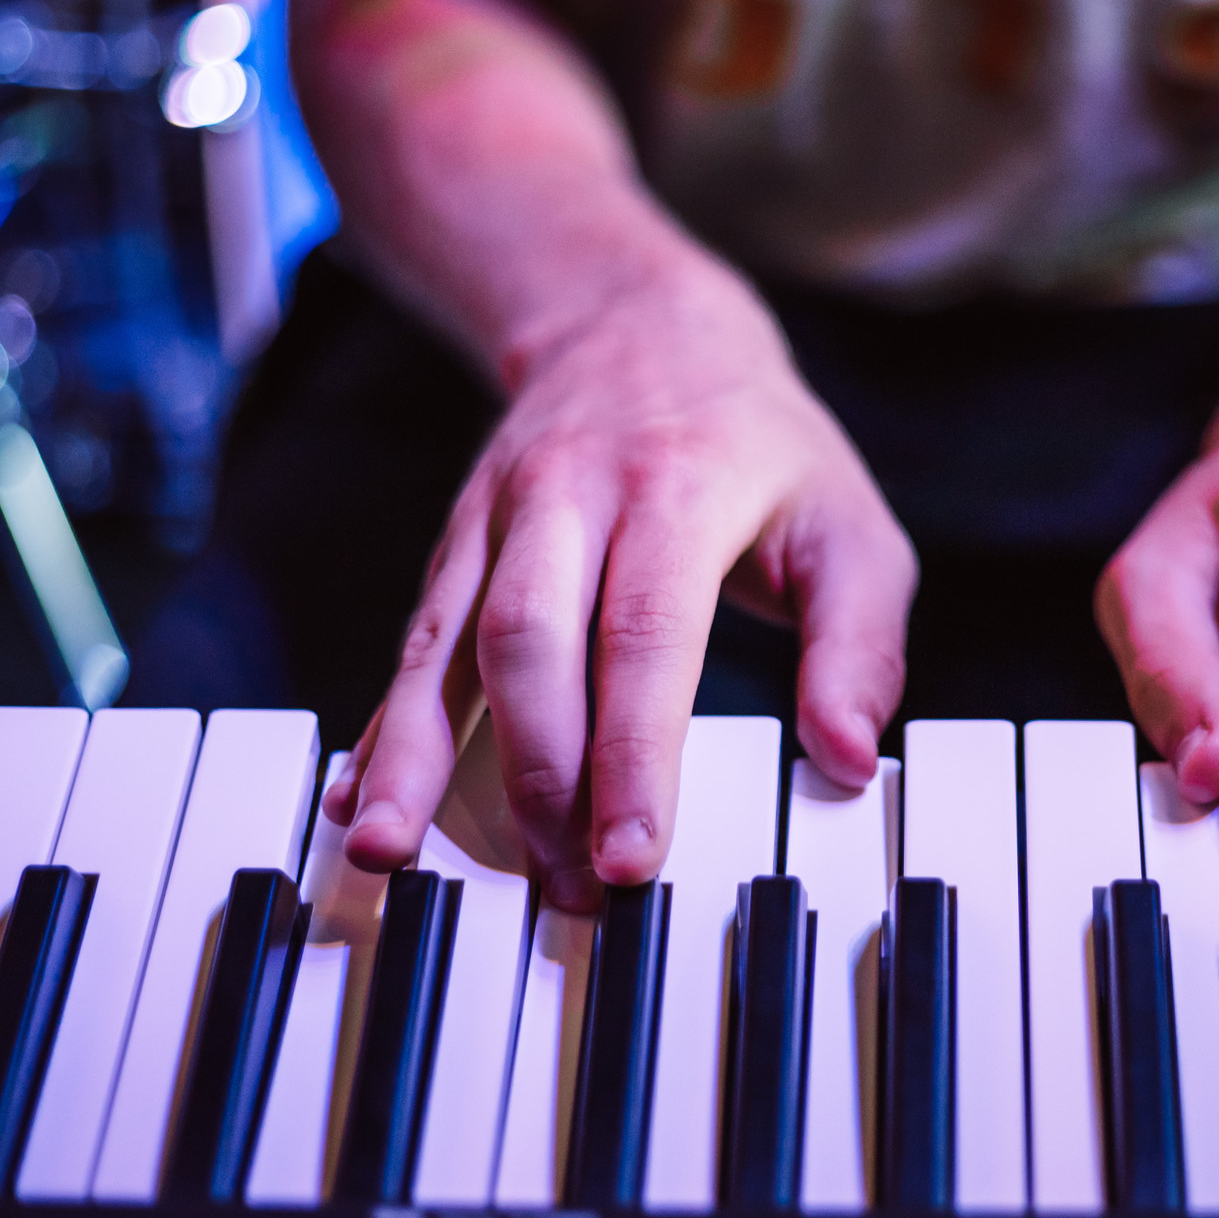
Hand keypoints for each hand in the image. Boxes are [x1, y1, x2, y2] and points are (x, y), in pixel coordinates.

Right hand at [322, 259, 916, 907]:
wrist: (640, 326)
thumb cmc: (763, 449)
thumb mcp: (849, 522)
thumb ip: (858, 642)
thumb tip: (847, 757)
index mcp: (680, 488)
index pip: (646, 633)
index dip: (633, 753)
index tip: (634, 855)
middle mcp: (572, 496)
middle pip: (532, 643)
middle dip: (540, 777)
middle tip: (568, 891)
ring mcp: (500, 519)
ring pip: (448, 642)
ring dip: (421, 757)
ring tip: (395, 856)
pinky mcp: (456, 547)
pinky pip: (413, 642)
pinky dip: (384, 723)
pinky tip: (359, 797)